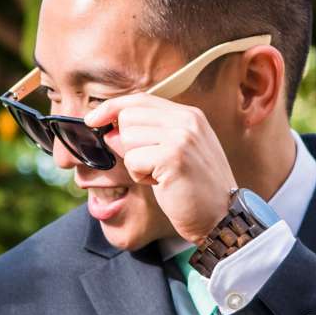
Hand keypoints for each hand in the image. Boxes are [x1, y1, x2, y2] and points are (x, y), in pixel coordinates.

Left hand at [85, 94, 236, 244]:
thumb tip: (109, 129)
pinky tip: (160, 183)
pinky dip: (139, 176)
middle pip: (128, 117)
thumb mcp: (177, 151)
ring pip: (126, 138)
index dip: (112, 107)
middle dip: (128, 144)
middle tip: (151, 165)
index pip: (140, 99)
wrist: (223, 216)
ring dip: (135, 163)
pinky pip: (132, 159)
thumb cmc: (196, 188)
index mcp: (189, 115)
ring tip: (159, 175)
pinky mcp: (173, 157)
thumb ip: (150, 134)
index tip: (92, 119)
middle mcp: (187, 120)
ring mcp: (181, 137)